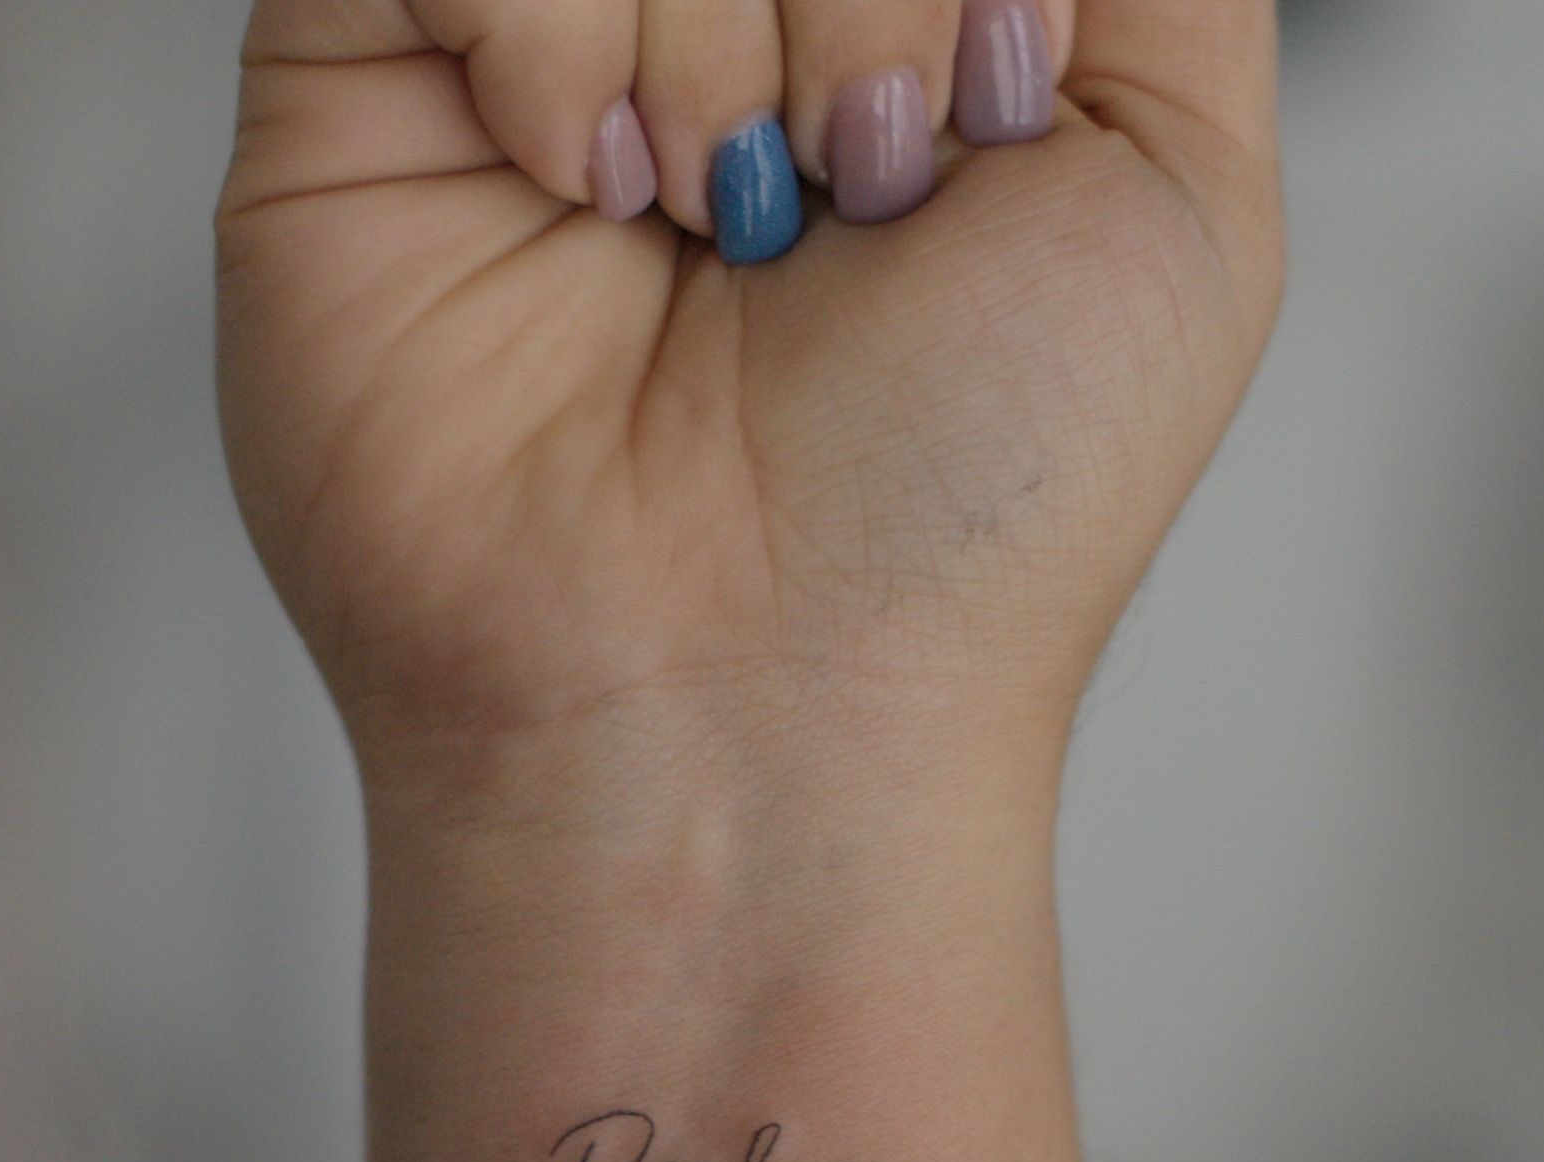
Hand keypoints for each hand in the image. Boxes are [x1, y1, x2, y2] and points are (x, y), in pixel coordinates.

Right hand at [216, 0, 1280, 798]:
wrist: (757, 709)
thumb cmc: (965, 513)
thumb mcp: (1183, 178)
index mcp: (891, 6)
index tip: (993, 101)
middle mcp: (713, 8)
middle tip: (862, 176)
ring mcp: (531, 41)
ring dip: (717, 6)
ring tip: (724, 226)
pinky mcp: (361, 78)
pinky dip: (551, 21)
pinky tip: (594, 188)